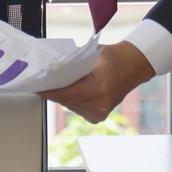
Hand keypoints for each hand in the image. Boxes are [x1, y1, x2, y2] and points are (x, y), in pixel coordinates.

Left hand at [39, 42, 154, 123]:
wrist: (134, 65)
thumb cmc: (114, 56)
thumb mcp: (92, 54)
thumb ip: (73, 65)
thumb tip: (50, 71)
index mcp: (99, 87)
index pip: (67, 93)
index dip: (50, 91)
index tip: (37, 88)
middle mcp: (100, 103)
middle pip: (66, 101)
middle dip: (54, 92)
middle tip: (44, 82)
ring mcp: (100, 112)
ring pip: (70, 106)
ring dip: (63, 97)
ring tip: (60, 84)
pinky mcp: (99, 116)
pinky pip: (77, 108)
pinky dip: (73, 100)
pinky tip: (75, 91)